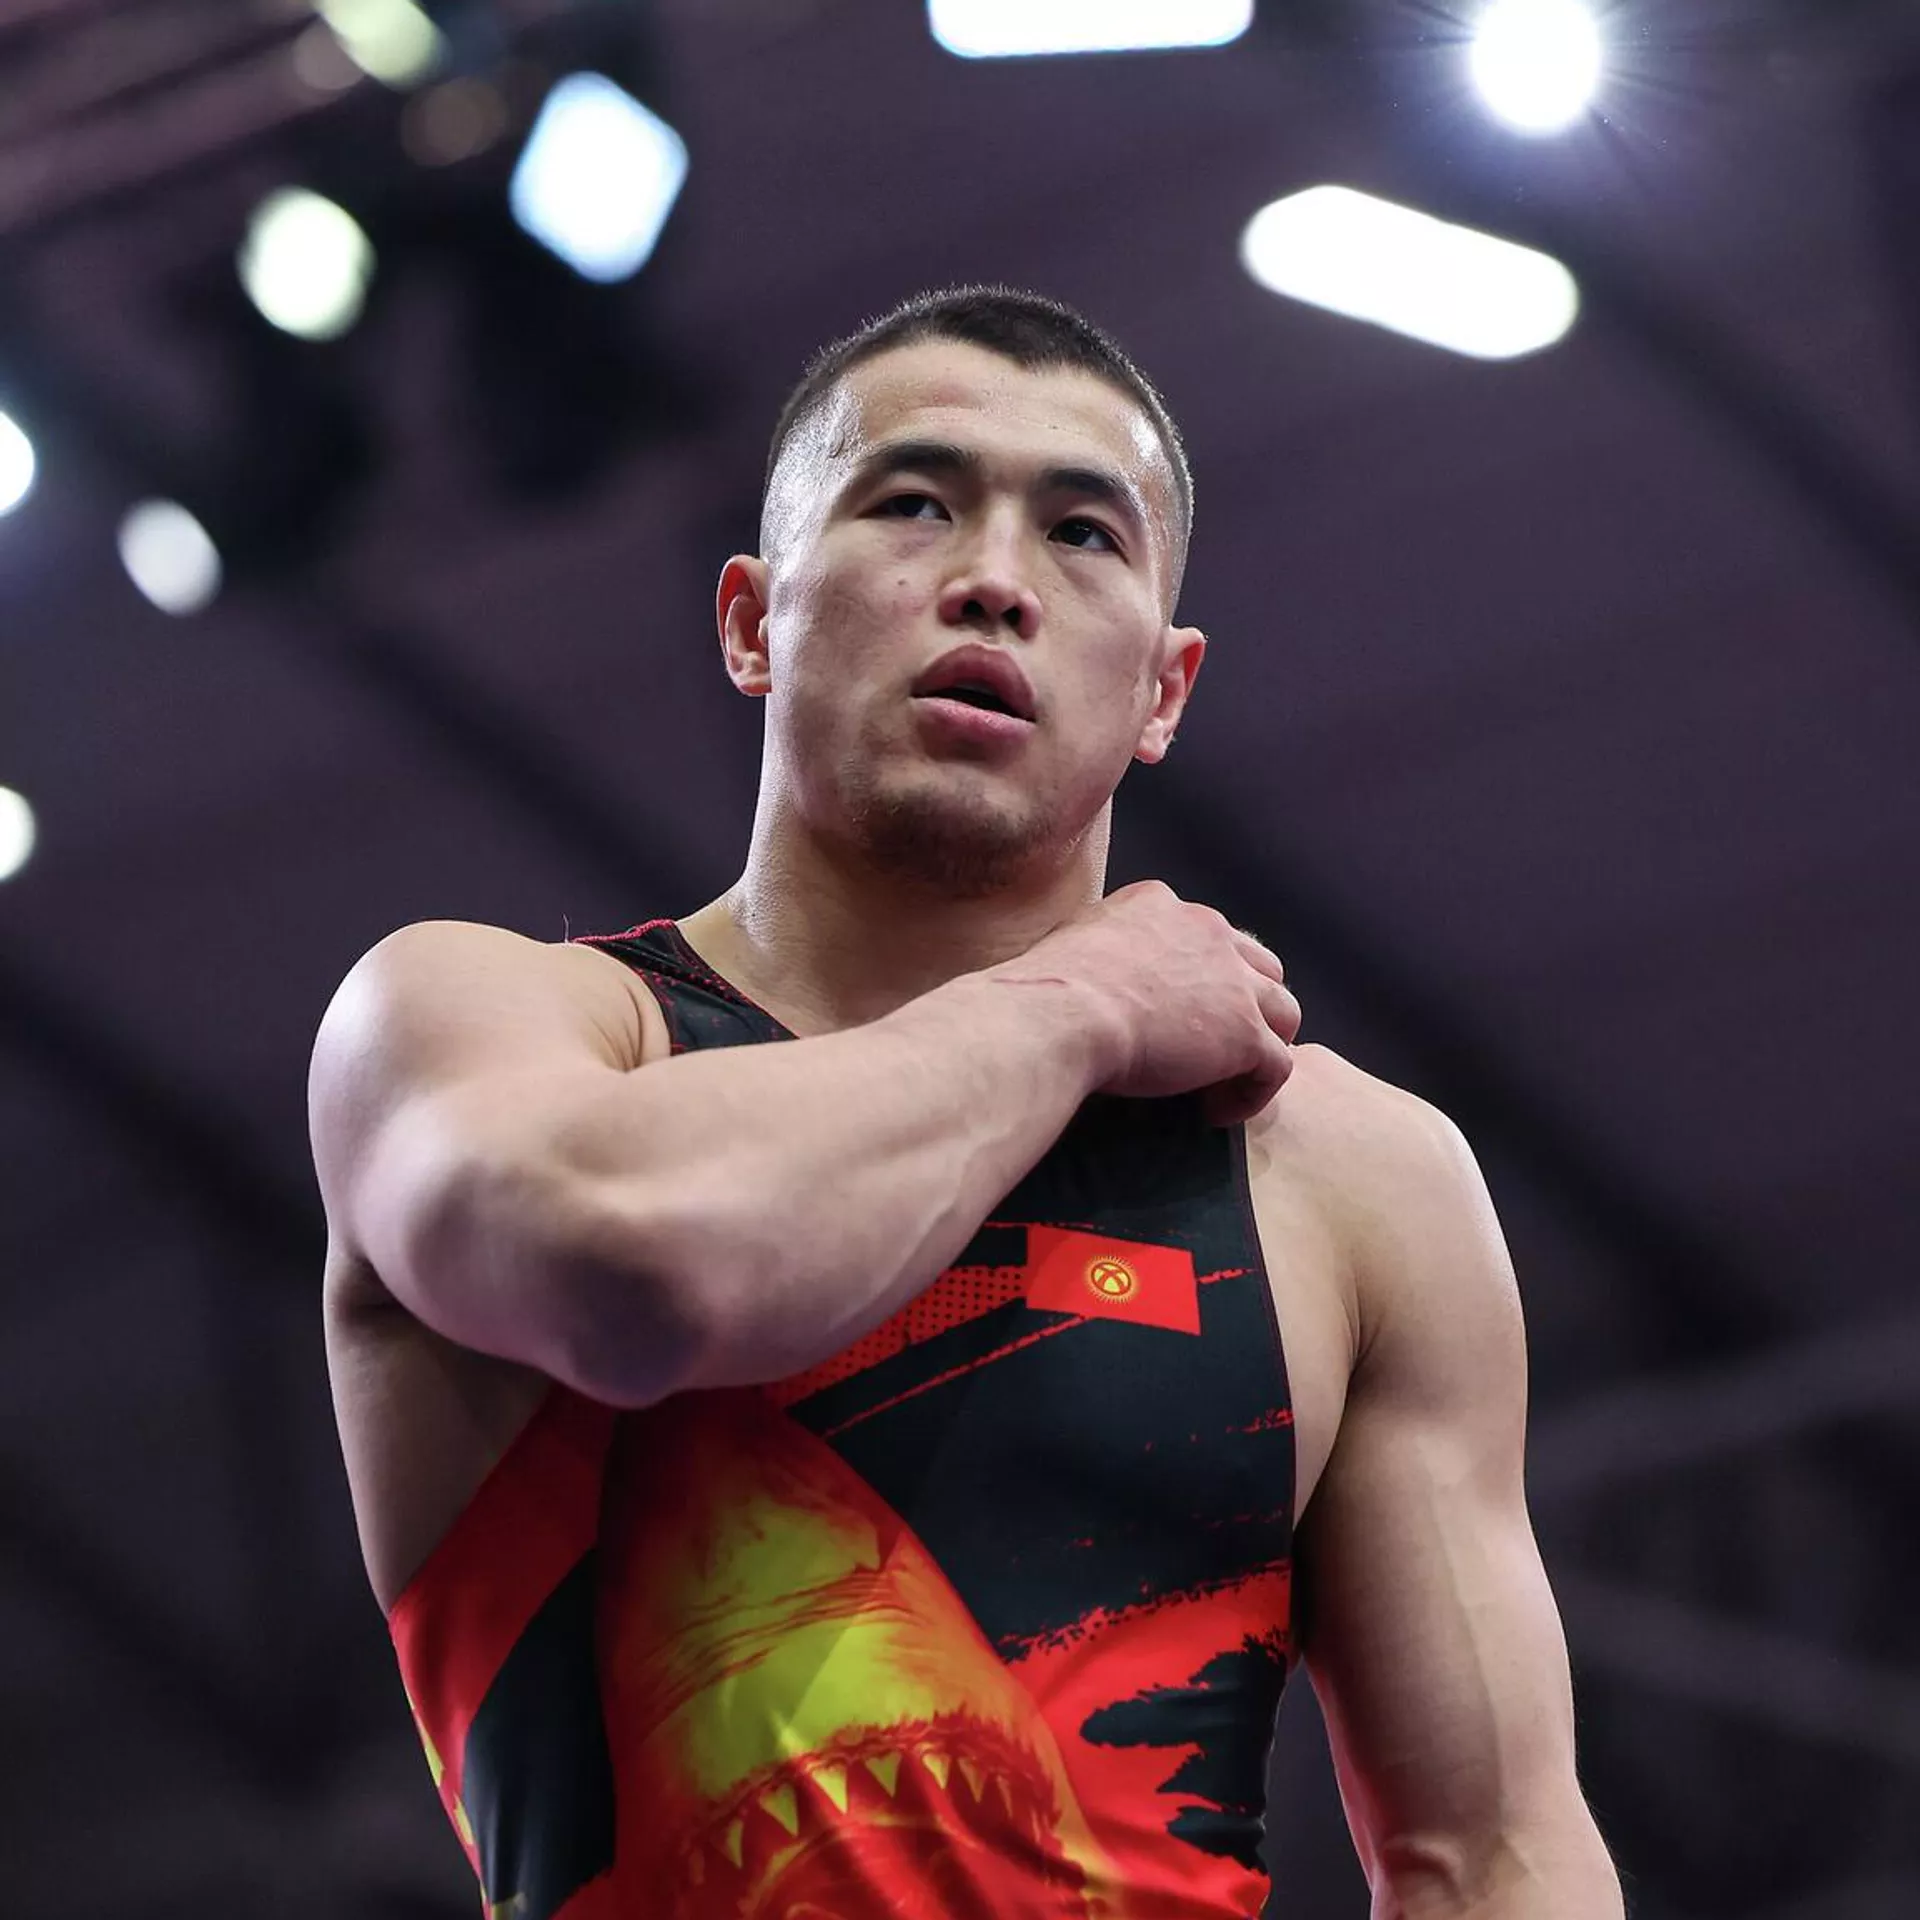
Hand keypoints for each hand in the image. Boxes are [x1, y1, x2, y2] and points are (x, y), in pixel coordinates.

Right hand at [1020, 880, 1300, 1125]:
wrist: (1059, 1014)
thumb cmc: (1042, 990)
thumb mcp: (1068, 945)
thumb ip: (1097, 950)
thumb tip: (1082, 975)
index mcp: (1159, 906)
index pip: (1203, 937)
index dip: (1199, 979)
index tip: (1175, 1017)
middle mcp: (1206, 930)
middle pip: (1257, 966)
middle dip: (1245, 1005)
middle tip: (1214, 1048)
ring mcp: (1233, 982)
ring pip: (1282, 1012)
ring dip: (1261, 1046)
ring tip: (1226, 1082)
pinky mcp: (1245, 1032)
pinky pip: (1277, 1066)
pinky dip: (1253, 1094)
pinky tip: (1215, 1114)